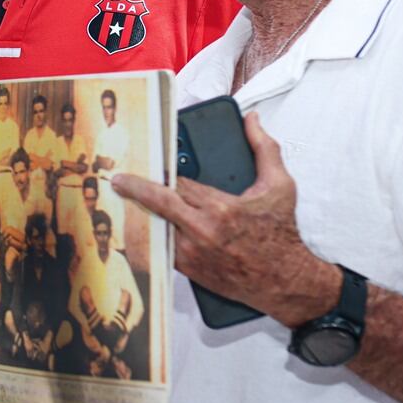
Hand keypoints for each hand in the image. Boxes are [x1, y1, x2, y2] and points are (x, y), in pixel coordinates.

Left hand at [112, 112, 339, 327]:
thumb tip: (252, 121)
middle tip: (118, 181)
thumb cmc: (281, 233)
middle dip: (137, 190)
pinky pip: (160, 248)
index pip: (177, 183)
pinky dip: (153, 236)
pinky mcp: (188, 270)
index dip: (162, 173)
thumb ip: (263, 148)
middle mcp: (201, 231)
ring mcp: (192, 253)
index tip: (149, 163)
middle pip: (158, 203)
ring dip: (142, 214)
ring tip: (125, 203)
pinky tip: (142, 226)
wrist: (284, 281)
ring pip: (155, 227)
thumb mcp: (279, 186)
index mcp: (220, 208)